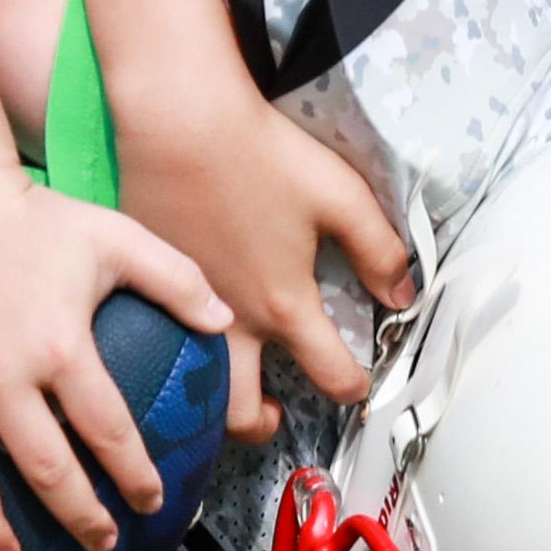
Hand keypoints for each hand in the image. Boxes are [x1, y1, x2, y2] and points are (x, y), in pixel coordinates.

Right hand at [0, 170, 235, 550]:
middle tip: (101, 544)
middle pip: (44, 467)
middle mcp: (2, 377)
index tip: (152, 503)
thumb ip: (176, 278)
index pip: (107, 430)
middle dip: (78, 515)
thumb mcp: (116, 238)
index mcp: (60, 348)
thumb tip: (225, 319)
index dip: (133, 475)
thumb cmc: (36, 218)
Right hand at [111, 74, 411, 438]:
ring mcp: (182, 310)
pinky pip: (162, 341)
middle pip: (244, 411)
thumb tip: (402, 295)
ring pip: (195, 386)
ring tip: (229, 385)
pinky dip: (179, 354)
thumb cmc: (261, 156)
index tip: (360, 383)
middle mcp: (233, 323)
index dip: (355, 387)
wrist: (178, 125)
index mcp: (284, 306)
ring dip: (216, 400)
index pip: (331, 375)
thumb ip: (379, 250)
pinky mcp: (148, 286)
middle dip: (264, 425)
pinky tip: (186, 333)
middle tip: (277, 412)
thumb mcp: (340, 197)